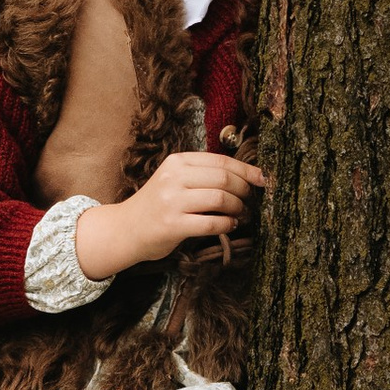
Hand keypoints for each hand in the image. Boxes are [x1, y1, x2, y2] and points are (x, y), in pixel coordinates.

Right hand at [74, 151, 267, 282]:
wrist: (126, 229)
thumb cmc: (157, 205)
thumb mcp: (174, 180)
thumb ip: (202, 174)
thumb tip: (245, 176)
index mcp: (177, 162)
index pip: (221, 160)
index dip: (247, 169)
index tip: (263, 179)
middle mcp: (174, 178)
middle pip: (224, 178)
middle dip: (245, 190)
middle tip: (251, 201)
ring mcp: (172, 201)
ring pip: (220, 199)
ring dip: (238, 208)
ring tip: (242, 214)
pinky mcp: (172, 225)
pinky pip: (212, 223)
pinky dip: (228, 225)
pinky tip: (231, 225)